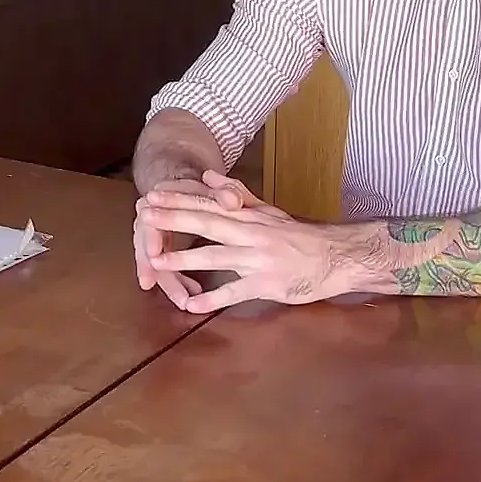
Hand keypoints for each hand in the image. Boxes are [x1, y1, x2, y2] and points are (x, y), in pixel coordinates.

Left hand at [138, 190, 361, 313]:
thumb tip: (209, 176)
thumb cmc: (300, 236)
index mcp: (248, 216)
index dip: (179, 200)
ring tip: (156, 261)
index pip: (208, 204)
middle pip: (207, 223)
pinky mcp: (267, 284)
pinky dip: (213, 299)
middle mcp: (250, 233)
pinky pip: (236, 292)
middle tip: (144, 216)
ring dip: (184, 259)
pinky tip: (191, 305)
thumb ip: (237, 195)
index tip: (152, 195)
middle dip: (174, 219)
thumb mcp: (268, 211)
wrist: (336, 257)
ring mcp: (258, 259)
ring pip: (216, 257)